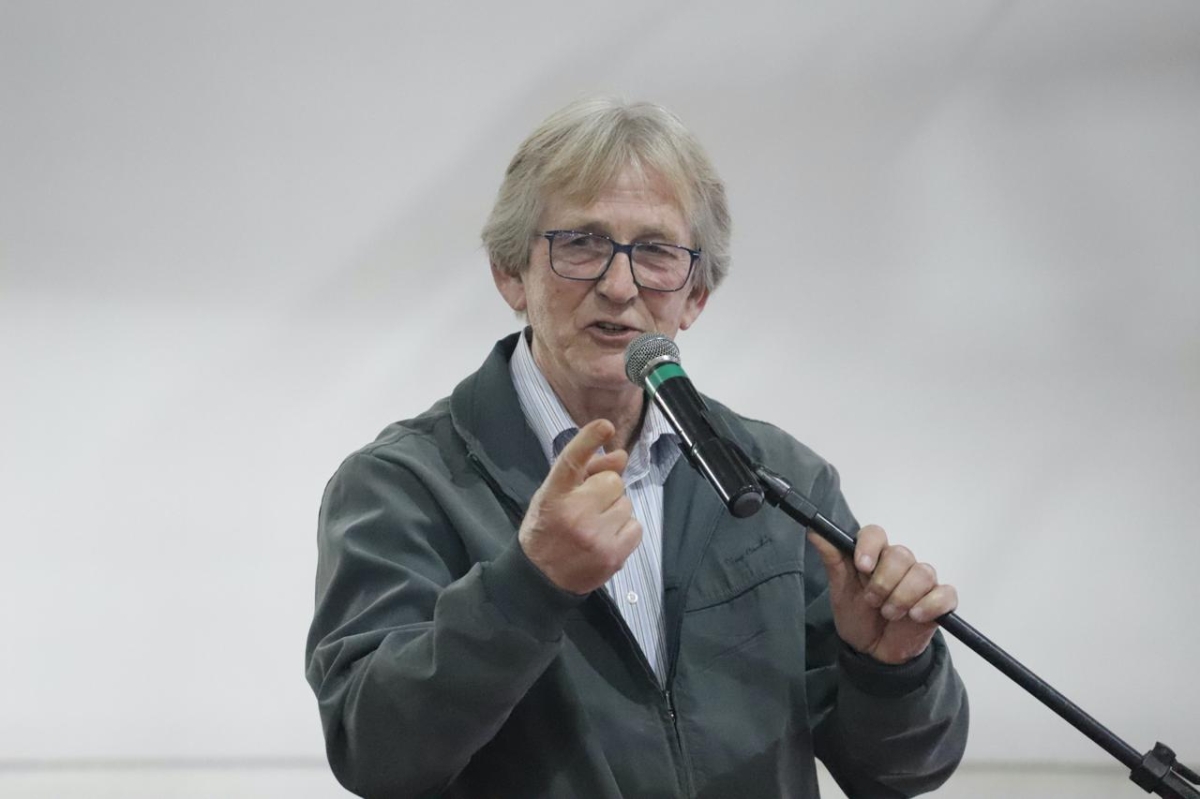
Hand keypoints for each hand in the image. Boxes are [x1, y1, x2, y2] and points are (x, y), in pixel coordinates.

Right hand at [519, 419, 641, 593]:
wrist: (540, 579)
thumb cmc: (547, 530)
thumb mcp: (552, 495)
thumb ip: (584, 473)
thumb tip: (621, 456)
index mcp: (554, 494)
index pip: (572, 459)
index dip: (589, 440)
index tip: (605, 426)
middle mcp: (574, 513)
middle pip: (612, 481)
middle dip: (604, 490)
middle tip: (588, 507)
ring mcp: (595, 536)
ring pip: (626, 504)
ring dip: (615, 511)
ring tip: (594, 526)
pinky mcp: (612, 555)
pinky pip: (636, 527)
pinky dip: (625, 531)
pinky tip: (605, 539)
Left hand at [808, 525, 957, 664]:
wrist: (873, 652)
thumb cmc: (857, 617)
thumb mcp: (840, 591)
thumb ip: (832, 560)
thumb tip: (814, 531)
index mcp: (875, 556)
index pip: (876, 534)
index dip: (870, 546)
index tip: (862, 566)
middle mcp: (900, 564)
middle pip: (901, 554)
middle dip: (883, 582)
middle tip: (873, 602)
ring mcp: (922, 582)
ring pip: (923, 573)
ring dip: (903, 597)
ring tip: (890, 614)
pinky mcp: (940, 602)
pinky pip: (946, 594)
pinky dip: (930, 606)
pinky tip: (915, 617)